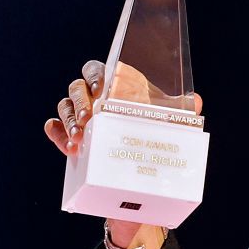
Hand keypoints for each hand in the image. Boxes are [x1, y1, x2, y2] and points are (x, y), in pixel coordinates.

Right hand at [45, 61, 202, 248]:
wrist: (141, 178)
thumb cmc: (153, 138)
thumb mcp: (168, 126)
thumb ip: (180, 112)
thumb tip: (195, 100)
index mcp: (115, 87)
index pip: (97, 70)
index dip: (95, 74)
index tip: (101, 89)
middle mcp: (94, 99)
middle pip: (76, 89)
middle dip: (80, 103)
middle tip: (88, 121)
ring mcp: (80, 118)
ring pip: (64, 108)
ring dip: (69, 121)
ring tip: (79, 140)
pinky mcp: (70, 138)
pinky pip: (53, 129)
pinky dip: (55, 132)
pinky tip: (63, 141)